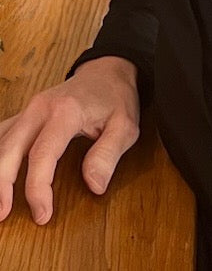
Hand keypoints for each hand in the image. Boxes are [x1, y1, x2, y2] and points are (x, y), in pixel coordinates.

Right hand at [0, 56, 139, 224]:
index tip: (42, 214)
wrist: (106, 71)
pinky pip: (2, 135)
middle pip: (8, 149)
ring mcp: (29, 110)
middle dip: (1, 184)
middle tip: (3, 215)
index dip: (37, 188)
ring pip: (0, 142)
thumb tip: (94, 185)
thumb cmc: (115, 98)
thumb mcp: (125, 125)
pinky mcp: (24, 115)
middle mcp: (41, 108)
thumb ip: (109, 155)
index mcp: (66, 111)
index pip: (42, 154)